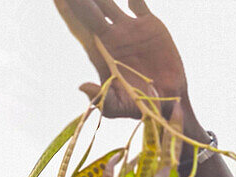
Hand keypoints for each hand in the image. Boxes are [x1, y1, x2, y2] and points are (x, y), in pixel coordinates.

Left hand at [55, 0, 186, 117]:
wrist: (168, 100)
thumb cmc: (138, 107)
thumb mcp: (116, 107)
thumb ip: (99, 99)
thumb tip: (81, 87)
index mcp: (98, 53)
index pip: (78, 27)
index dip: (68, 11)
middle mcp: (110, 37)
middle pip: (89, 11)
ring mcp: (128, 30)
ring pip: (109, 3)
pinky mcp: (149, 25)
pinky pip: (138, 3)